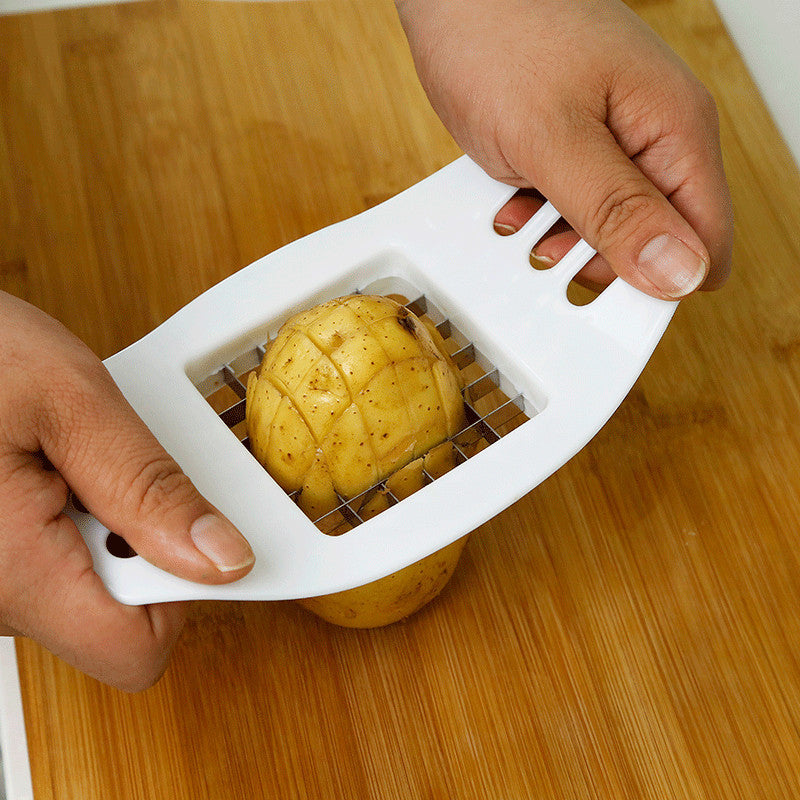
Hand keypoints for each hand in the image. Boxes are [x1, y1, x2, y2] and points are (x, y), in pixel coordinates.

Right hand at [0, 292, 254, 690]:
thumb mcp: (70, 400)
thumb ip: (149, 488)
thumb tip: (222, 557)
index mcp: (9, 571)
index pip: (135, 650)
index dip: (181, 591)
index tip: (191, 529)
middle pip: (112, 618)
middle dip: (133, 540)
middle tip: (103, 465)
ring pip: (80, 589)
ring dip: (95, 524)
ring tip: (60, 456)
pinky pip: (47, 568)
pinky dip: (63, 521)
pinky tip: (38, 468)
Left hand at [395, 0, 732, 297]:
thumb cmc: (501, 34)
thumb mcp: (555, 139)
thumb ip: (617, 209)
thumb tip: (681, 274)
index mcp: (674, 131)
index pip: (704, 242)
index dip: (661, 284)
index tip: (607, 302)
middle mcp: (654, 137)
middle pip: (656, 239)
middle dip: (606, 262)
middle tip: (552, 262)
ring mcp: (615, 137)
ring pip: (611, 224)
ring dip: (570, 241)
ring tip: (526, 232)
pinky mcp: (577, 140)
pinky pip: (575, 200)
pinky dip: (545, 215)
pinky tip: (516, 210)